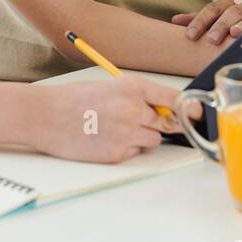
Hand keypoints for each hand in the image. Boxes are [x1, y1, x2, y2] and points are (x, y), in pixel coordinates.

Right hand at [31, 78, 199, 163]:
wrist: (45, 115)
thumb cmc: (76, 99)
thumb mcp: (111, 87)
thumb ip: (140, 97)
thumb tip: (169, 112)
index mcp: (133, 87)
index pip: (174, 99)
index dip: (189, 108)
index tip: (197, 113)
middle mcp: (133, 109)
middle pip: (169, 123)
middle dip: (161, 124)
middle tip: (141, 120)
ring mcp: (125, 133)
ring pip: (154, 141)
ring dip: (143, 137)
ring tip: (116, 128)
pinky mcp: (116, 154)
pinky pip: (135, 153)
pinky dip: (126, 148)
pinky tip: (105, 138)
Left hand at [171, 0, 241, 43]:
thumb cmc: (235, 17)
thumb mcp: (217, 16)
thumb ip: (199, 19)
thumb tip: (175, 20)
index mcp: (226, 2)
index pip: (211, 10)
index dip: (200, 22)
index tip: (190, 35)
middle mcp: (240, 4)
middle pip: (229, 13)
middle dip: (220, 26)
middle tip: (211, 39)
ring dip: (241, 25)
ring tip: (233, 34)